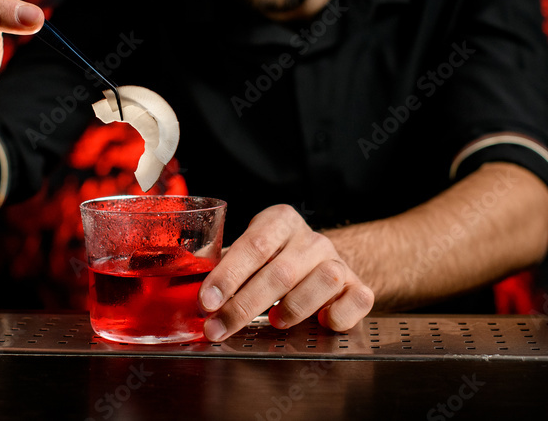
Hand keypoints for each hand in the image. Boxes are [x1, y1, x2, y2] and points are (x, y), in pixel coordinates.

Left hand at [198, 204, 373, 340]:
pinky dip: (339, 315)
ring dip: (294, 308)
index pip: (253, 245)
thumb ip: (225, 265)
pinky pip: (357, 299)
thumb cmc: (276, 259)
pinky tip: (321, 322)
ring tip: (275, 322)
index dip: (228, 276)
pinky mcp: (358, 286)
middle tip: (219, 327)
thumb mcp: (249, 251)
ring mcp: (338, 262)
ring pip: (323, 281)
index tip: (206, 302)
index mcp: (280, 221)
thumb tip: (188, 288)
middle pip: (281, 271)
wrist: (323, 261)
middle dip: (245, 305)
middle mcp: (311, 239)